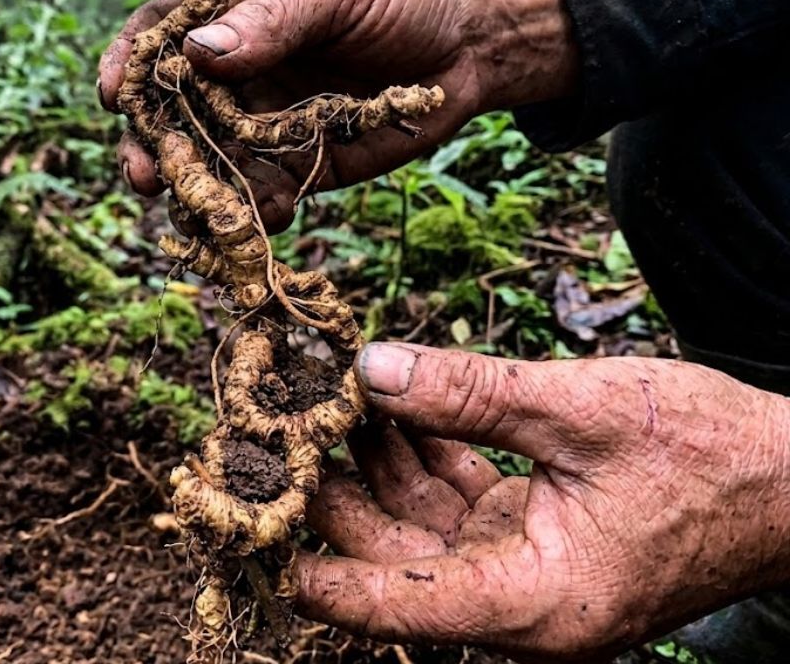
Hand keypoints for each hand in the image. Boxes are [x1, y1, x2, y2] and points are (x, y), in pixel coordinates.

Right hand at [99, 0, 577, 230]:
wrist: (469, 49)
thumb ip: (274, 19)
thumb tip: (199, 52)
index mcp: (237, 11)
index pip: (164, 29)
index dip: (132, 59)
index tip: (116, 91)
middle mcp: (238, 71)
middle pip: (172, 108)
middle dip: (150, 142)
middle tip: (143, 172)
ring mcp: (262, 122)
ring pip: (206, 160)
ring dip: (189, 187)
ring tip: (186, 206)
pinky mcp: (296, 166)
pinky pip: (259, 195)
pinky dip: (249, 215)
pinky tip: (252, 224)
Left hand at [298, 344, 789, 661]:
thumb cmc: (712, 457)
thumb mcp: (583, 412)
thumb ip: (470, 394)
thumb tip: (371, 369)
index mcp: (536, 603)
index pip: (401, 606)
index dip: (325, 579)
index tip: (261, 542)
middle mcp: (521, 601)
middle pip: (396, 556)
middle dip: (338, 494)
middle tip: (288, 427)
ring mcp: (524, 569)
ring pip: (418, 525)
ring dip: (374, 463)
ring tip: (328, 398)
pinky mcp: (532, 535)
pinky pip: (454, 500)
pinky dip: (421, 453)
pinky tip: (390, 403)